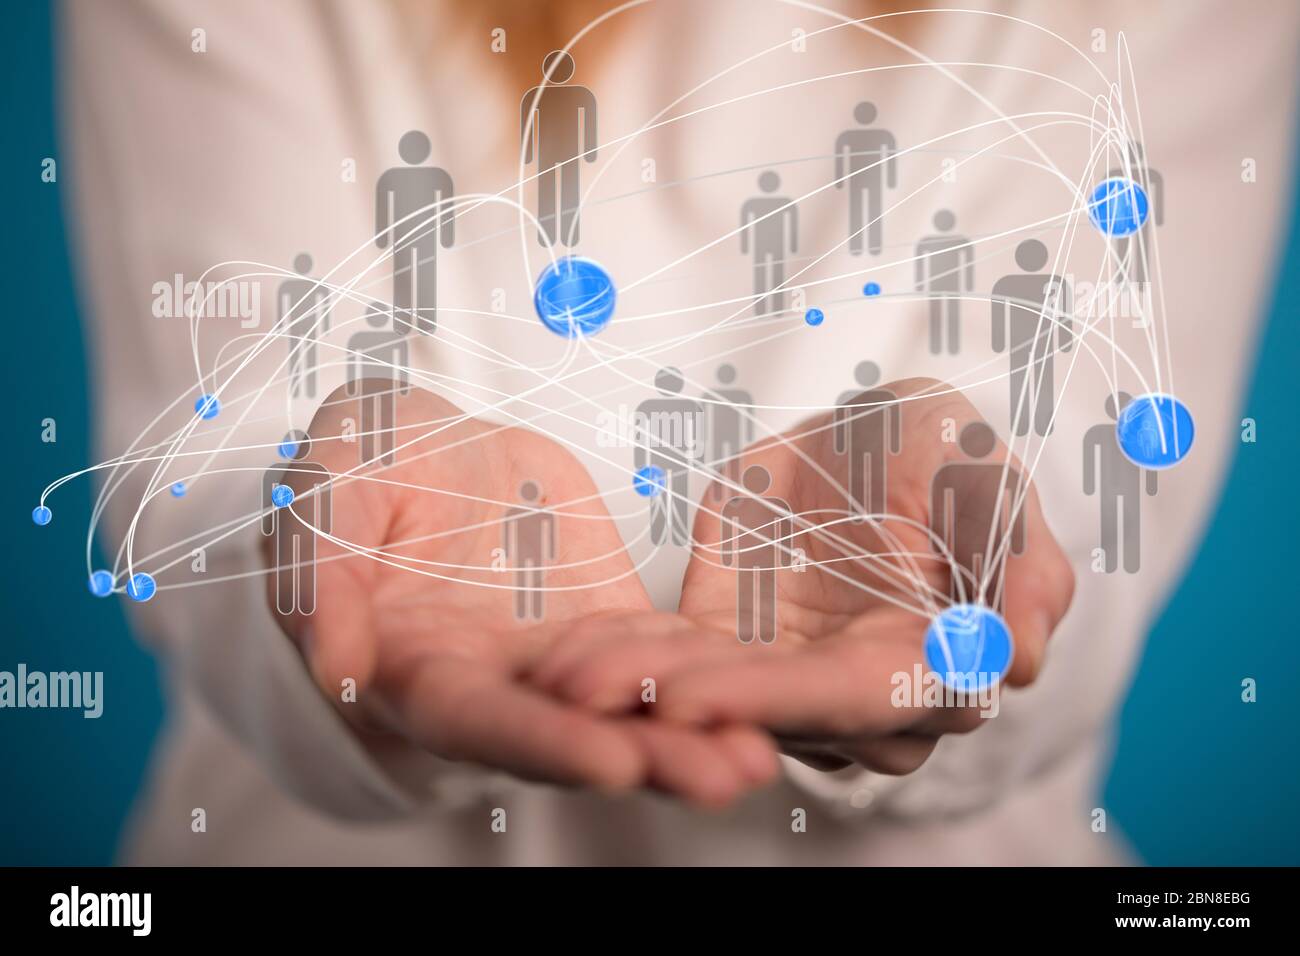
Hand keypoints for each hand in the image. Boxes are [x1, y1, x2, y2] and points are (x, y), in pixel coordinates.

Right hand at [265, 384, 778, 805]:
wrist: (437, 445)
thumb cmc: (371, 458)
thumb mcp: (330, 481)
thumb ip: (321, 569)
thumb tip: (336, 665)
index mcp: (413, 661)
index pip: (475, 717)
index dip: (538, 740)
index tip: (608, 762)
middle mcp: (492, 680)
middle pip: (567, 733)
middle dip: (642, 755)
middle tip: (715, 775)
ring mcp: (556, 658)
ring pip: (622, 709)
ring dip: (691, 736)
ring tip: (756, 757)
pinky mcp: (607, 626)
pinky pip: (660, 662)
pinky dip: (707, 685)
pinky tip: (762, 704)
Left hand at [533, 378, 1073, 773]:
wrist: (871, 440)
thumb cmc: (943, 453)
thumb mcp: (983, 476)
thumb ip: (1018, 561)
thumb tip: (1022, 657)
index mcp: (932, 664)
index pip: (855, 698)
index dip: (774, 701)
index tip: (691, 698)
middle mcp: (855, 695)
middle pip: (766, 714)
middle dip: (677, 707)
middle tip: (591, 698)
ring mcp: (784, 677)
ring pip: (708, 700)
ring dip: (631, 692)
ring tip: (560, 680)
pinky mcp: (727, 648)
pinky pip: (669, 662)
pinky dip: (617, 662)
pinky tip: (559, 661)